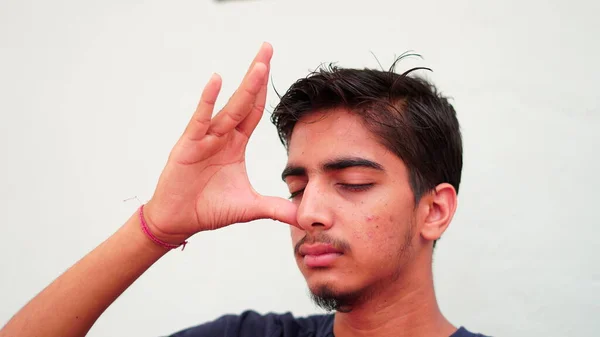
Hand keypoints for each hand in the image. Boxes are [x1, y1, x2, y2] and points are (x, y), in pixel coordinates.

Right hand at [143, 43, 297, 242]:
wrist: (180, 221)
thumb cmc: (209, 209)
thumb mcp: (249, 207)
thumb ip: (276, 208)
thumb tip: (303, 217)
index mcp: (236, 144)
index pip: (254, 112)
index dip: (265, 91)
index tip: (273, 68)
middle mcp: (222, 136)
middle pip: (244, 101)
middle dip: (257, 75)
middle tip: (268, 48)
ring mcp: (205, 138)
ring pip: (229, 108)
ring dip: (245, 86)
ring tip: (260, 64)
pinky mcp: (189, 145)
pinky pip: (201, 119)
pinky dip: (208, 101)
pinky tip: (217, 81)